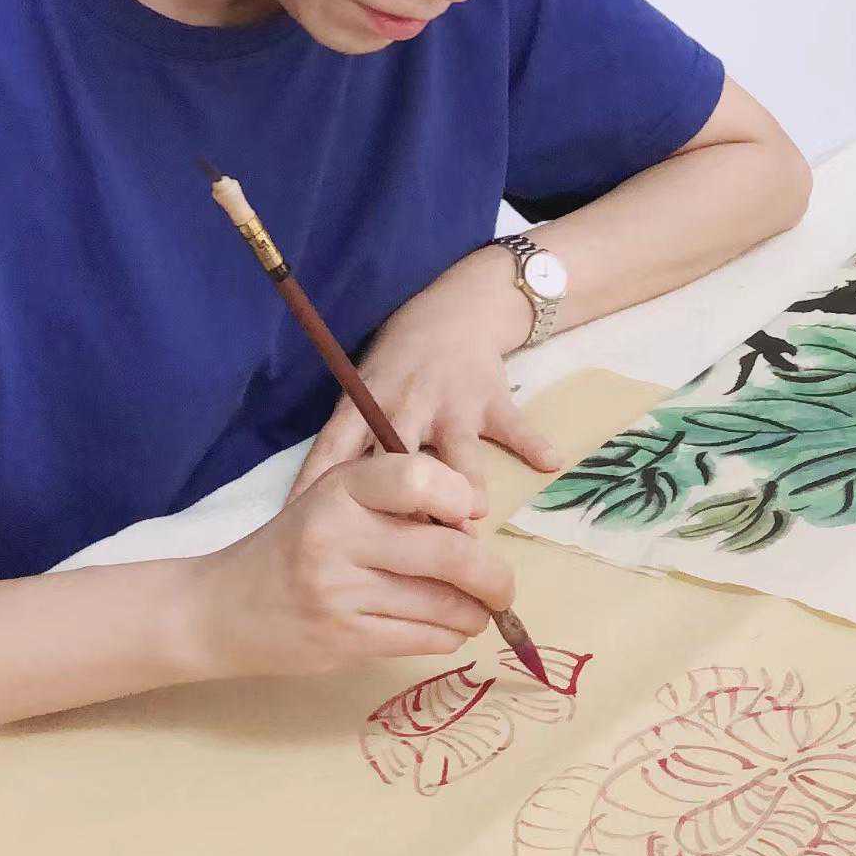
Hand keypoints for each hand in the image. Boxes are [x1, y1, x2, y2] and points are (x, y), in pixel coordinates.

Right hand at [189, 454, 515, 678]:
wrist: (221, 608)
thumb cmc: (295, 545)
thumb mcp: (333, 500)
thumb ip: (394, 500)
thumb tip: (472, 525)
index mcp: (339, 489)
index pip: (418, 477)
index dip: (460, 495)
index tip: (470, 515)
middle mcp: (337, 536)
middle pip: (449, 553)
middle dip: (493, 575)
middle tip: (503, 585)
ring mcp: (339, 593)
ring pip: (442, 604)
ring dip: (476, 612)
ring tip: (480, 610)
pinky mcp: (343, 640)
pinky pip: (422, 639)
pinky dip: (449, 636)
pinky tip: (448, 629)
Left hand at [286, 247, 564, 509]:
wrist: (458, 309)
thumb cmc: (400, 362)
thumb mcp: (363, 389)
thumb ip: (350, 441)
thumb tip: (315, 505)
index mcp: (366, 404)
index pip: (332, 448)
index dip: (316, 486)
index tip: (306, 528)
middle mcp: (405, 405)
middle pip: (397, 458)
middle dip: (402, 500)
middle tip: (403, 545)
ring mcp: (450, 403)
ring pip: (457, 450)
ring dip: (466, 483)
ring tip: (474, 515)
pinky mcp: (491, 399)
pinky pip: (514, 426)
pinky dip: (533, 443)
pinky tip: (549, 462)